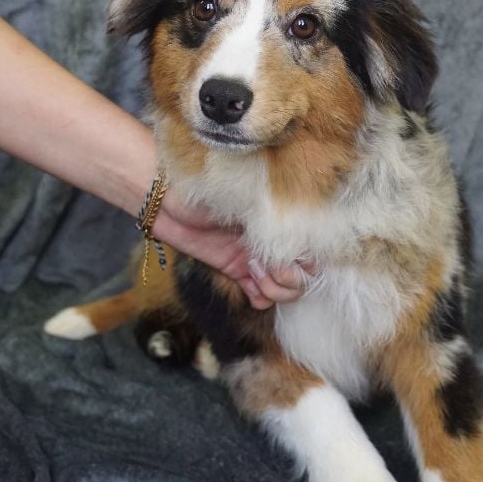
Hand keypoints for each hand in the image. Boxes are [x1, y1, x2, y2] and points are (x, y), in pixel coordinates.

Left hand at [153, 191, 308, 309]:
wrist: (166, 195)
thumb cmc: (208, 183)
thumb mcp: (246, 194)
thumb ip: (272, 217)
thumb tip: (295, 245)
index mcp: (282, 218)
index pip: (315, 250)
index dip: (308, 261)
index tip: (287, 254)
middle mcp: (274, 239)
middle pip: (304, 276)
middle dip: (291, 279)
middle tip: (264, 265)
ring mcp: (257, 257)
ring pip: (285, 290)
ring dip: (275, 289)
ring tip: (252, 272)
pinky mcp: (237, 270)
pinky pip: (260, 297)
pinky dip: (260, 298)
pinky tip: (248, 286)